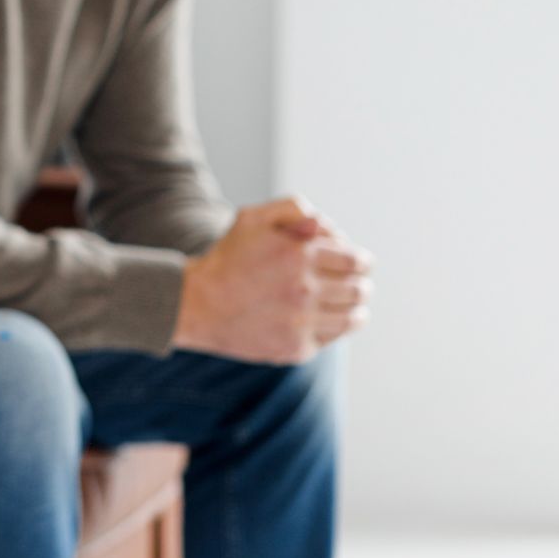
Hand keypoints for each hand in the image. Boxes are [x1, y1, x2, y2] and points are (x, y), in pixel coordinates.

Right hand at [172, 196, 374, 363]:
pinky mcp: (295, 348)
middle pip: (359, 290)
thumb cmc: (227, 258)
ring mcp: (301, 322)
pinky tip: (322, 319)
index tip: (359, 263)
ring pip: (353, 317)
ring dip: (356, 309)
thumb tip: (326, 226)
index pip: (356, 260)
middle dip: (361, 284)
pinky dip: (333, 328)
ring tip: (349, 305)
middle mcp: (304, 290)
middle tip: (356, 283)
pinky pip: (331, 338)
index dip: (361, 260)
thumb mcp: (252, 218)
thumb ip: (293, 209)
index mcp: (299, 255)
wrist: (197, 304)